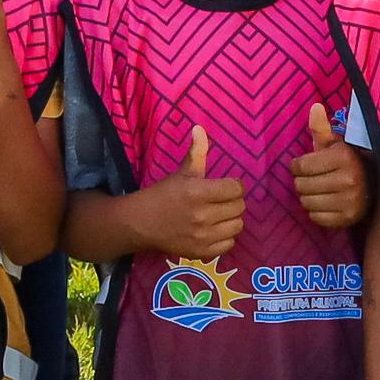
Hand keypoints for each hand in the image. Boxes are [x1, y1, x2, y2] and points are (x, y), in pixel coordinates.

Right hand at [127, 126, 248, 260]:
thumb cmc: (163, 194)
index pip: (236, 188)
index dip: (234, 185)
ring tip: (219, 214)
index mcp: (197, 192)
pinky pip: (229, 244)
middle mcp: (202, 216)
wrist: (141, 224)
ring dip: (231, 218)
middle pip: (239, 207)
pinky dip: (225, 237)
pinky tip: (214, 229)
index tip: (226, 185)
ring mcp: (202, 237)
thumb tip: (200, 127)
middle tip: (221, 200)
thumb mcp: (181, 172)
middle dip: (233, 201)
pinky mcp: (201, 252)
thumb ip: (196, 151)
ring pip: (237, 226)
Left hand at [289, 103, 365, 229]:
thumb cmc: (346, 162)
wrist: (373, 187)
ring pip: (307, 203)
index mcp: (344, 156)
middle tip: (311, 179)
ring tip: (317, 191)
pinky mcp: (348, 218)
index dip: (297, 166)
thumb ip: (321, 127)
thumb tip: (315, 106)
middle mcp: (349, 178)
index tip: (303, 165)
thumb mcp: (335, 144)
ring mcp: (350, 200)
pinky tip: (324, 203)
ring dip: (307, 197)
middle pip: (302, 185)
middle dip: (301, 182)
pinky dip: (315, 212)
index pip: (302, 166)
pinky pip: (316, 218)